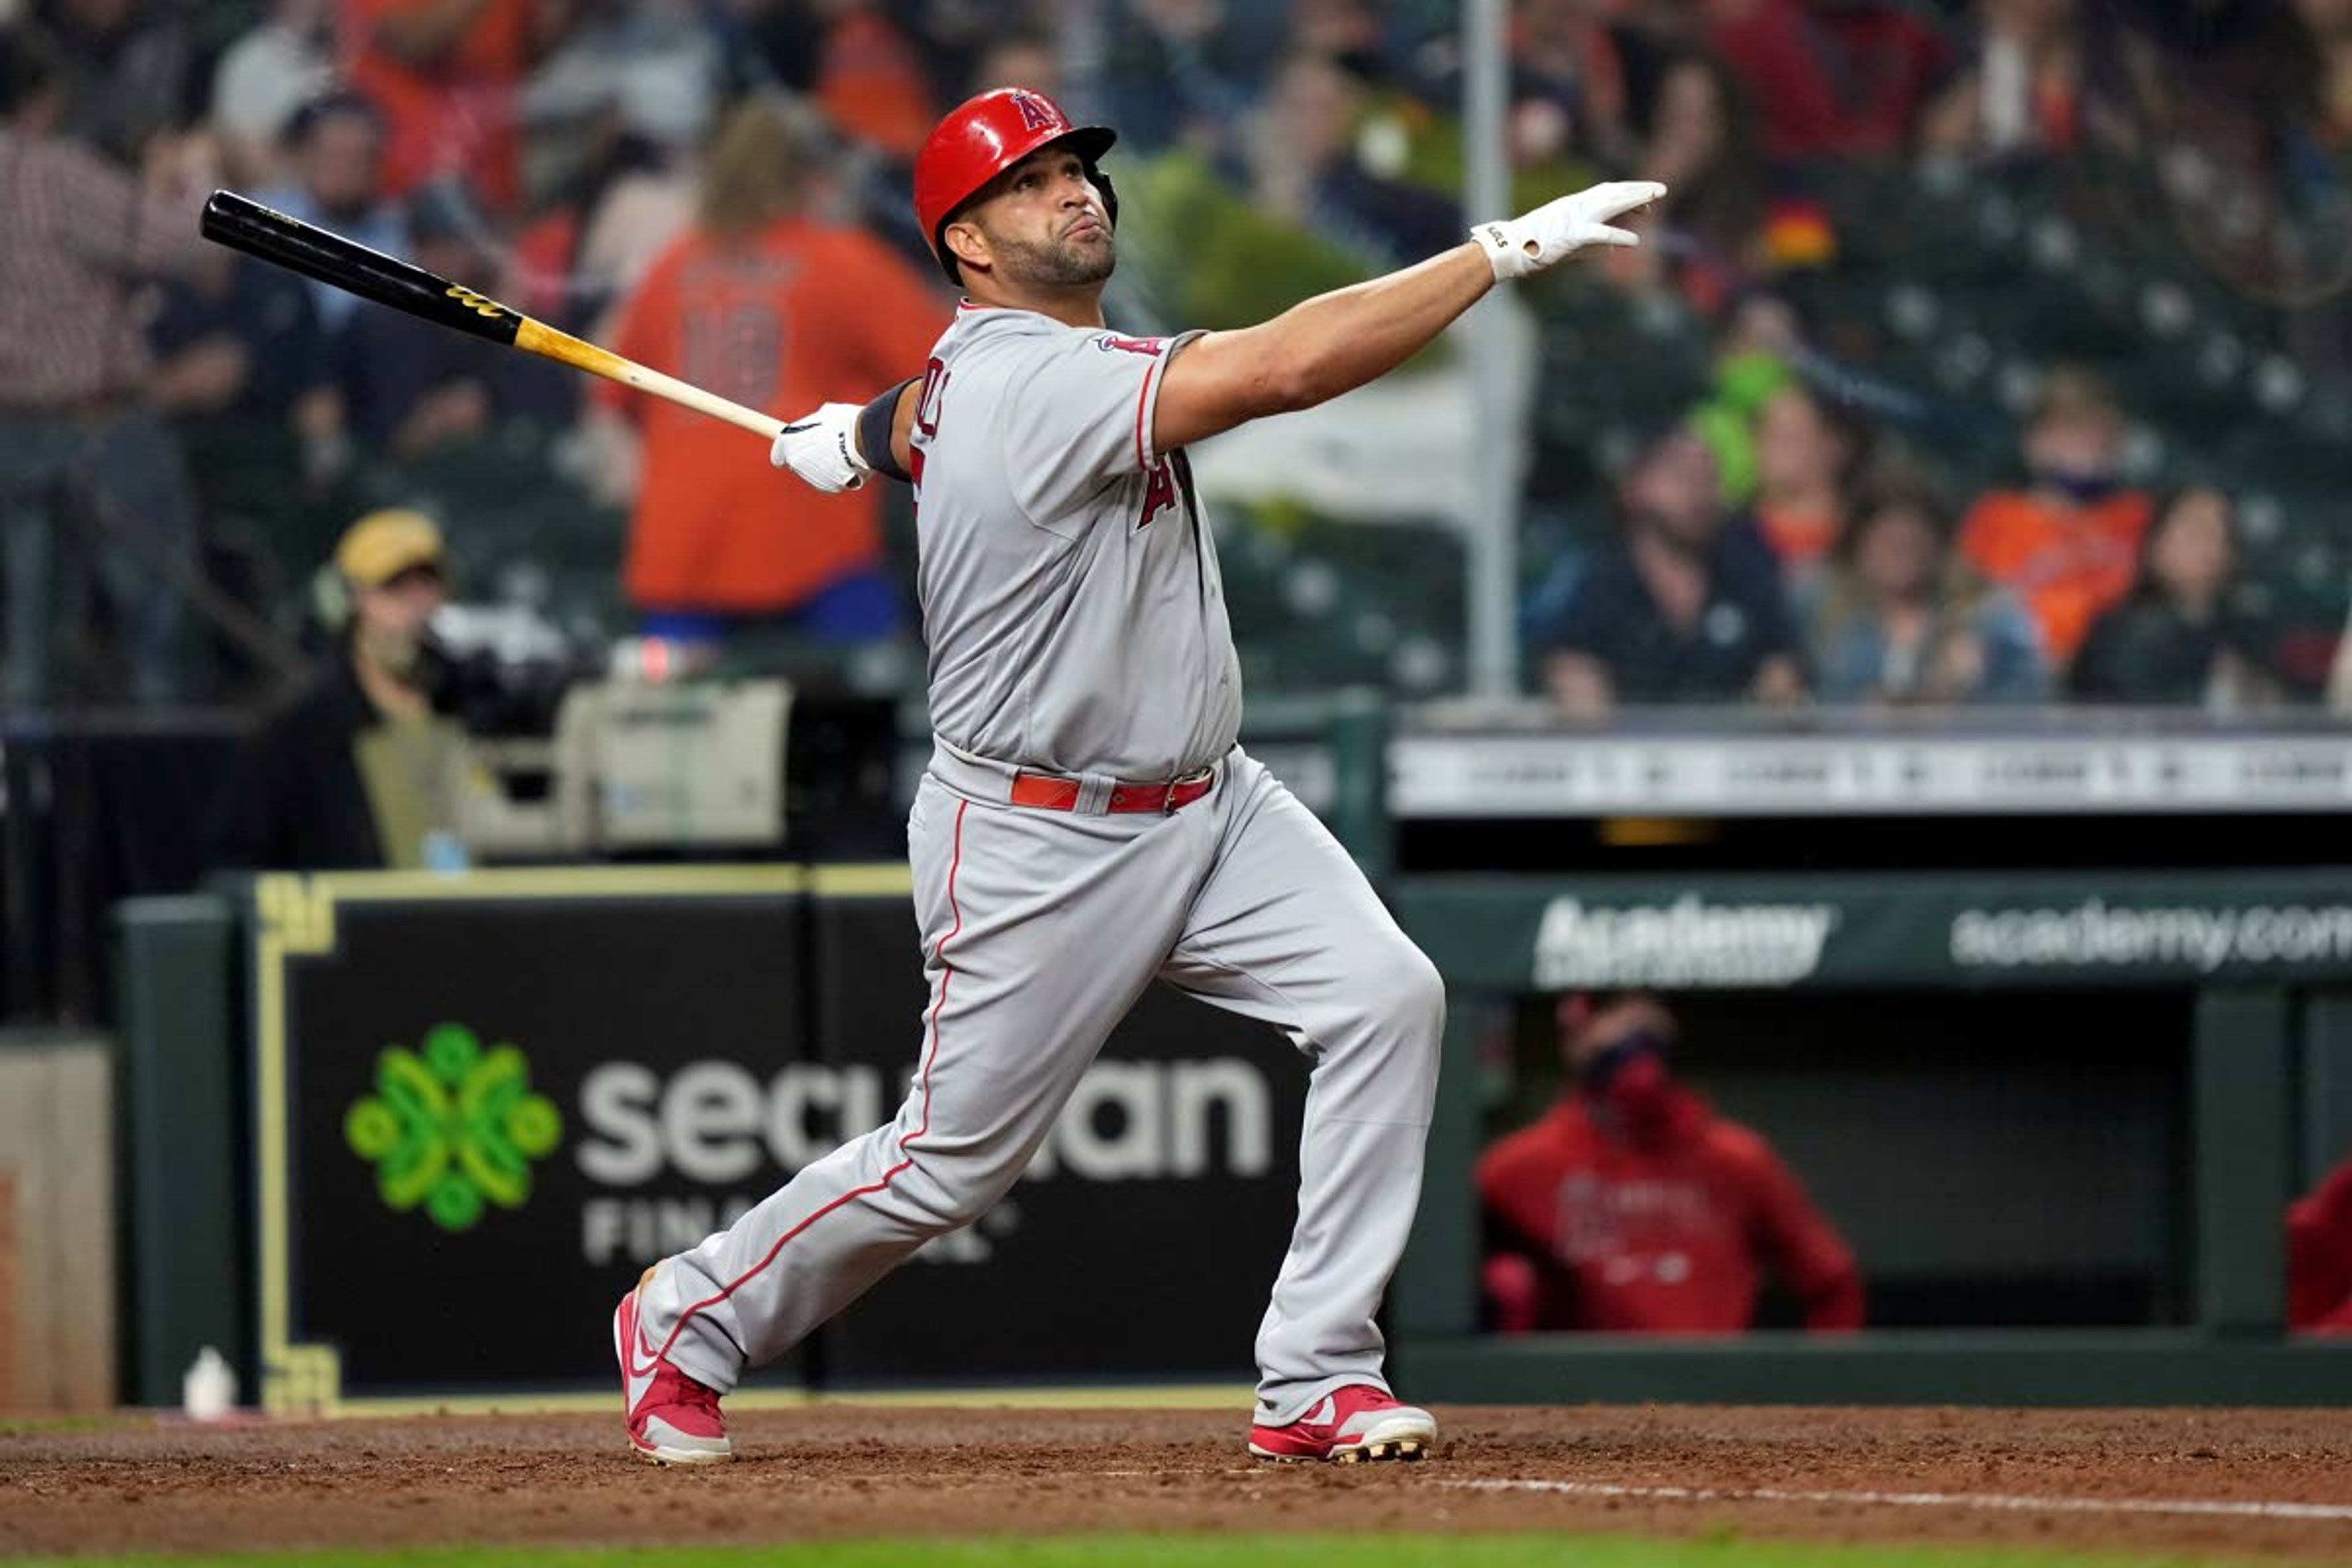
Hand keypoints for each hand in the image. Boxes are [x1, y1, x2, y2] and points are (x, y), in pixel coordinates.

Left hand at [769, 402, 866, 493]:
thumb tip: (821, 424)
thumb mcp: (826, 414)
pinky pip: (832, 481)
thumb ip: (816, 423)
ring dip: (825, 465)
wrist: (865, 440)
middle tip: (827, 444)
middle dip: (809, 457)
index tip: (798, 446)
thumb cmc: (844, 422)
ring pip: (816, 473)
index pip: (778, 455)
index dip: (789, 451)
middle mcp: (795, 463)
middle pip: (798, 464)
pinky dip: (839, 475)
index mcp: (787, 443)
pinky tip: (851, 463)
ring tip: (844, 451)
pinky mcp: (829, 487)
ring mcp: (811, 478)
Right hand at [1472, 180, 1667, 281]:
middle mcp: (1576, 206)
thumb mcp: (1566, 243)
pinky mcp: (1571, 234)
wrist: (1508, 248)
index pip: (1606, 193)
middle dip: (1637, 190)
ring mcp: (1573, 218)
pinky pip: (1599, 233)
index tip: (1645, 200)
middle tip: (1661, 189)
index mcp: (1573, 205)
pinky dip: (1618, 235)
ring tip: (1655, 200)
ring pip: (1610, 205)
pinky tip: (1635, 240)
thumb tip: (1612, 249)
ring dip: (1634, 201)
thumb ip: (1590, 244)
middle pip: (1613, 192)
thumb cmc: (1531, 247)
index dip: (1627, 193)